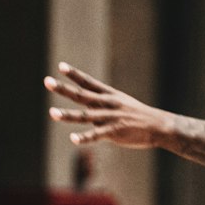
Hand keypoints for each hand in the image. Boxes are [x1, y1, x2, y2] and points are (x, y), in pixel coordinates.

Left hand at [46, 64, 164, 146]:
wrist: (158, 125)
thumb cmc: (138, 115)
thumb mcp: (121, 103)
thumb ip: (102, 105)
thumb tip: (86, 108)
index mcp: (109, 95)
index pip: (88, 82)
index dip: (74, 74)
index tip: (60, 66)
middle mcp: (107, 104)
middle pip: (81, 95)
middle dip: (63, 88)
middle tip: (47, 81)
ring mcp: (110, 118)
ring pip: (85, 116)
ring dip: (67, 115)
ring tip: (52, 112)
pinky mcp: (114, 132)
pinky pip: (96, 135)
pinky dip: (84, 137)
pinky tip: (72, 138)